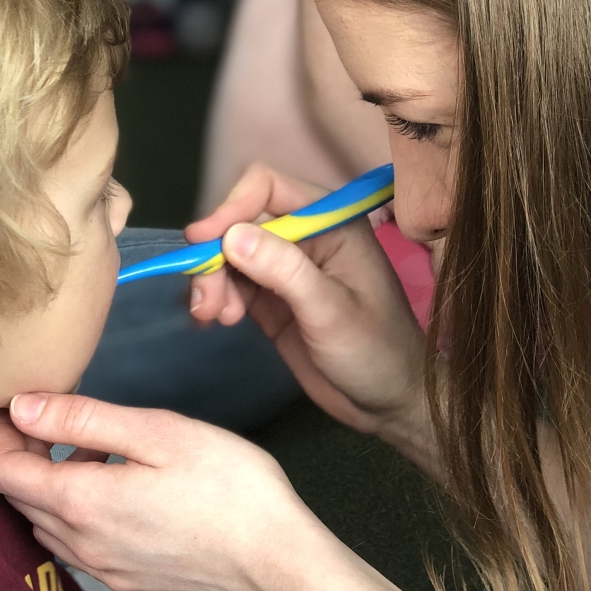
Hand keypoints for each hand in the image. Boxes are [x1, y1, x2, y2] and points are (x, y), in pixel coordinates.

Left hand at [0, 395, 324, 590]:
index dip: (1, 435)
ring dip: (57, 489)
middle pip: (21, 502)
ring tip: (102, 454)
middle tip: (61, 421)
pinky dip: (86, 517)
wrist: (282, 566)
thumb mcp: (159, 432)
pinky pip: (87, 550)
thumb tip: (21, 407)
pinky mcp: (136, 588)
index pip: (3, 472)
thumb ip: (82, 418)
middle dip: (27, 457)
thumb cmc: (231, 490)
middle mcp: (83, 547)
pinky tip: (129, 495)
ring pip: (52, 528)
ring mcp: (109, 574)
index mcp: (81, 503)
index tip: (20, 407)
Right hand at [186, 163, 428, 440]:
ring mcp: (285, 269)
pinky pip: (232, 285)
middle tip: (206, 301)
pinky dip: (216, 298)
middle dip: (215, 257)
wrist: (388, 402)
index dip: (230, 208)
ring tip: (213, 318)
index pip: (268, 188)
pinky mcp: (271, 300)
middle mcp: (305, 237)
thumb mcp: (332, 311)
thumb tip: (233, 236)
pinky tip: (217, 321)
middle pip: (239, 223)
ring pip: (229, 256)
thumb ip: (285, 271)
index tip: (201, 242)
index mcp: (331, 223)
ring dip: (211, 282)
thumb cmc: (376, 351)